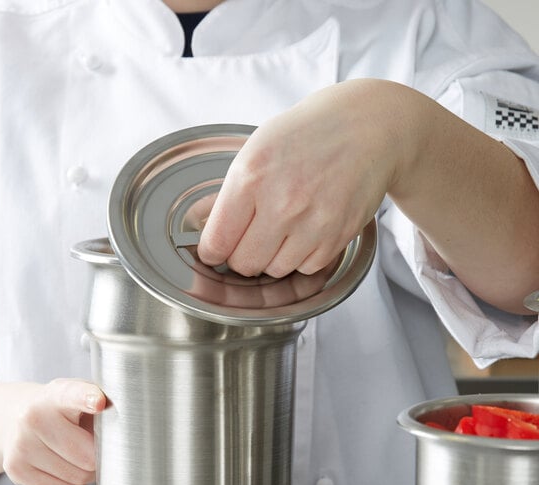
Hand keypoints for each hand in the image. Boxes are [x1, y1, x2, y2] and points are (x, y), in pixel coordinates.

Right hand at [1, 378, 106, 484]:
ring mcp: (21, 444)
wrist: (15, 417)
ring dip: (86, 473)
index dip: (87, 398)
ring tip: (79, 455)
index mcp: (58, 393)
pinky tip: (66, 467)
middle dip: (99, 458)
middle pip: (86, 455)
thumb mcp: (83, 395)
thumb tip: (128, 432)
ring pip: (75, 476)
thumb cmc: (63, 409)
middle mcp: (34, 416)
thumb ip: (105, 405)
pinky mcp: (15, 468)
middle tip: (97, 448)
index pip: (73, 394)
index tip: (99, 402)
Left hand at [198, 79, 406, 277]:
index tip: (215, 249)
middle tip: (250, 237)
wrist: (367, 128)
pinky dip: (301, 256)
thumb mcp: (257, 149)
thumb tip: (203, 226)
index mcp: (251, 177)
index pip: (216, 242)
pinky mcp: (338, 236)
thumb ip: (229, 194)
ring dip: (272, 257)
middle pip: (243, 264)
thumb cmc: (307, 135)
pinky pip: (305, 268)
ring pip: (274, 270)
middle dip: (241, 256)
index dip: (211, 251)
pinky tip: (306, 230)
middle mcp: (282, 203)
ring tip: (282, 228)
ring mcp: (313, 223)